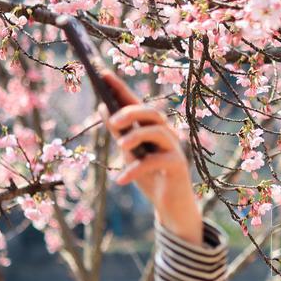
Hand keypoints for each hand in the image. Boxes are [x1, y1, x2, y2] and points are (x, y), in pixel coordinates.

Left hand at [101, 72, 202, 244]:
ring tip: (120, 147)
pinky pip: (156, 161)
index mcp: (153, 129)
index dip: (121, 88)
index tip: (103, 73)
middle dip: (131, 111)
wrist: (170, 206)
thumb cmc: (151, 177)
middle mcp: (166, 135)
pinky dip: (136, 169)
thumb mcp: (130, 154)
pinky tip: (121, 180)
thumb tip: (103, 107)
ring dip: (136, 136)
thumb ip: (120, 133)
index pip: (137, 104)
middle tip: (112, 120)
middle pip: (152, 113)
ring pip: (158, 131)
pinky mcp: (178, 166)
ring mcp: (174, 149)